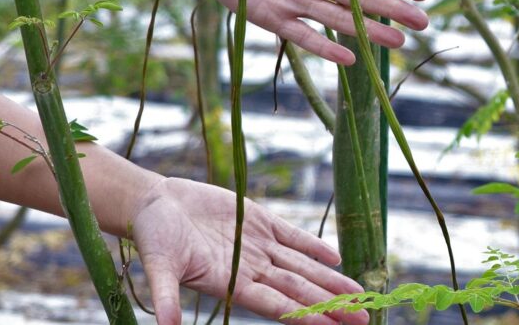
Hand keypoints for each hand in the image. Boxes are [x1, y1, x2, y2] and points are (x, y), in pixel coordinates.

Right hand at [129, 178, 369, 324]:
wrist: (154, 204)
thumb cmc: (154, 237)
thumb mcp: (160, 267)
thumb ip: (166, 297)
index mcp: (232, 284)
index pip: (278, 306)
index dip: (306, 317)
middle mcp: (251, 269)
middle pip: (299, 290)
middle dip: (331, 305)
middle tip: (364, 319)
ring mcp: (258, 245)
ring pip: (302, 266)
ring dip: (330, 281)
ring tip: (359, 297)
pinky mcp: (258, 220)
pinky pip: (292, 236)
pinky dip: (313, 247)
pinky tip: (336, 259)